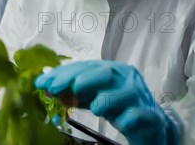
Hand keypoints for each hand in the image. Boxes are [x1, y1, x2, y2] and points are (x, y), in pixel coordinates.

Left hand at [35, 60, 178, 144]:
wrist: (149, 126)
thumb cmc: (118, 107)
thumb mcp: (92, 97)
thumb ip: (71, 90)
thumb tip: (45, 81)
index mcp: (113, 71)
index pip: (86, 67)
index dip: (63, 73)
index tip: (43, 82)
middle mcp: (127, 79)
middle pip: (105, 73)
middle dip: (78, 79)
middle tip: (56, 88)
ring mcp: (140, 97)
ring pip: (125, 92)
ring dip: (106, 98)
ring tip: (93, 108)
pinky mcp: (150, 116)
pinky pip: (140, 114)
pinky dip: (130, 117)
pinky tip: (121, 122)